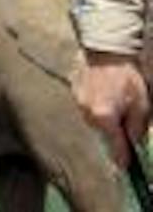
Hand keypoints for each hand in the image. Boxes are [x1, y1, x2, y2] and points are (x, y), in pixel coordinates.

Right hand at [75, 49, 150, 167]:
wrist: (106, 48)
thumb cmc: (126, 75)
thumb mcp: (142, 104)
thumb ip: (138, 127)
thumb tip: (134, 139)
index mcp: (105, 118)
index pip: (115, 148)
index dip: (123, 158)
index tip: (126, 166)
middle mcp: (87, 113)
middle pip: (103, 133)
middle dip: (115, 131)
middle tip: (127, 120)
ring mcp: (78, 100)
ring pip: (93, 118)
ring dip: (104, 116)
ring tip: (115, 100)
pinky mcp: (73, 89)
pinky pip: (86, 104)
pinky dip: (95, 102)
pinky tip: (104, 90)